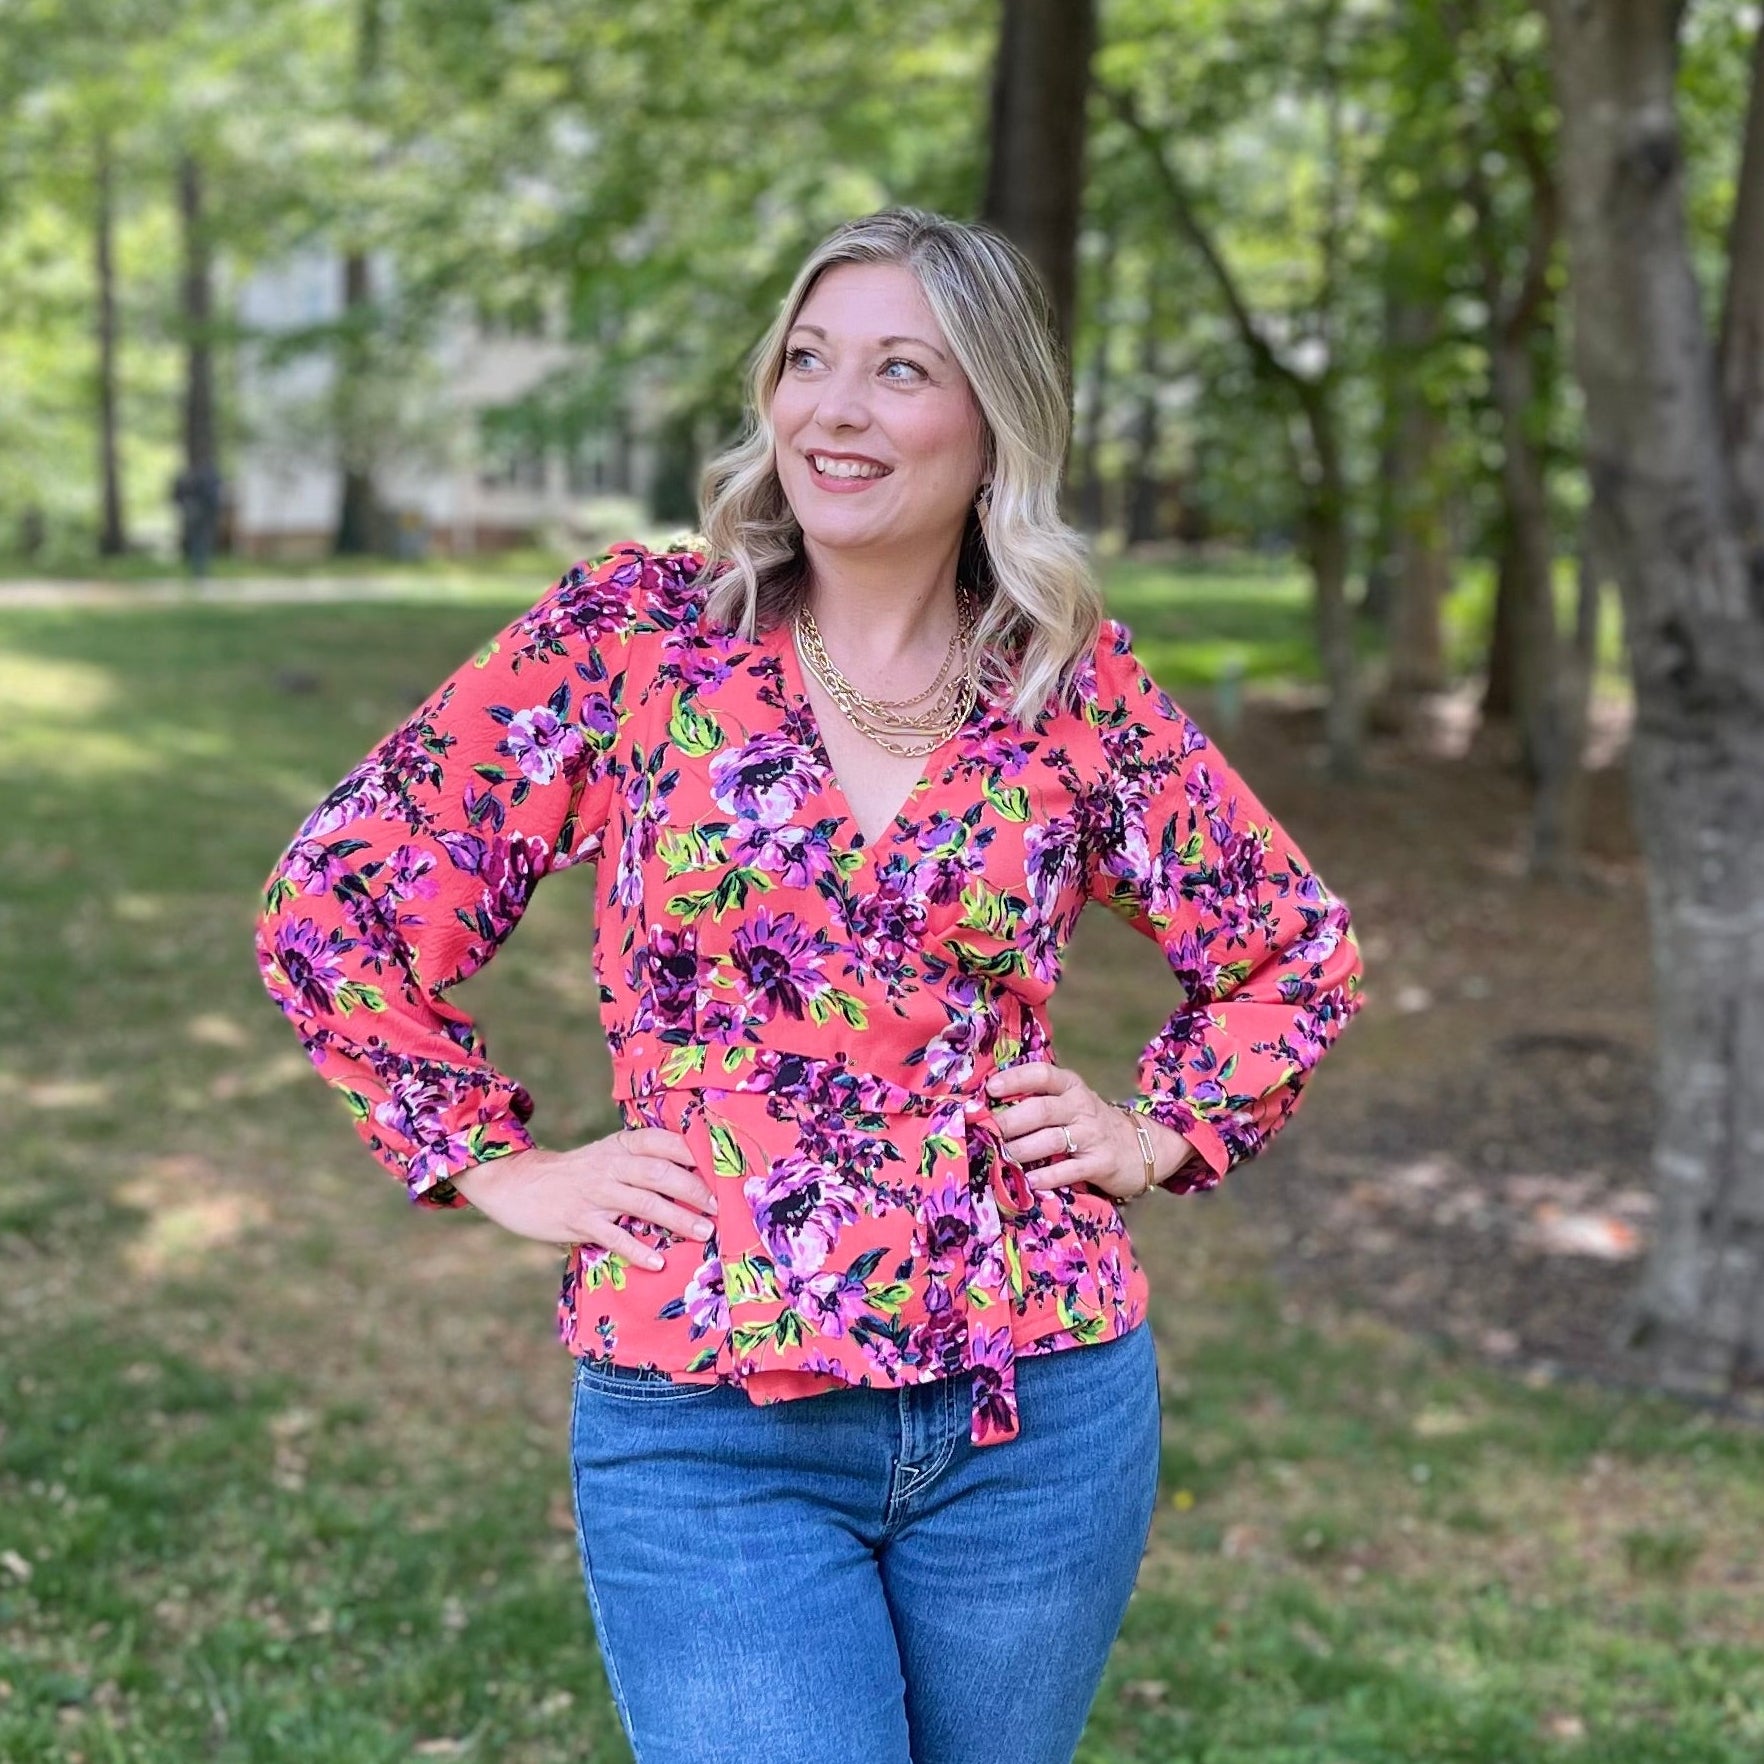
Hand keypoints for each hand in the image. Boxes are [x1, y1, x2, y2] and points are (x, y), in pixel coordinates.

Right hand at [451, 1127, 716, 1268]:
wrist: (519, 1183)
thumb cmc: (577, 1173)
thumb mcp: (608, 1155)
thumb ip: (642, 1161)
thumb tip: (693, 1174)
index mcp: (621, 1146)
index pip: (663, 1141)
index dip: (694, 1152)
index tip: (722, 1166)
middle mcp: (610, 1165)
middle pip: (660, 1173)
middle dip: (694, 1189)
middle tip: (719, 1206)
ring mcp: (594, 1193)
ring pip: (643, 1203)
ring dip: (677, 1218)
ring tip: (704, 1232)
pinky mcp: (578, 1220)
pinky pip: (613, 1236)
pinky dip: (637, 1250)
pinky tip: (658, 1262)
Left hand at [983, 1062, 1192, 1201]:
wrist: (1143, 1146)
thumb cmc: (1089, 1123)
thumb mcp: (1071, 1102)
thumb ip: (1038, 1099)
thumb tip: (986, 1103)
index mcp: (1071, 1087)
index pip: (1042, 1074)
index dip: (1016, 1079)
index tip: (991, 1089)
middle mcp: (1081, 1107)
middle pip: (1041, 1110)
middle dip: (1009, 1121)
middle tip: (984, 1131)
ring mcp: (1092, 1135)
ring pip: (1051, 1140)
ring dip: (1021, 1149)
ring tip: (999, 1156)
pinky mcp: (1101, 1164)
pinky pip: (1070, 1170)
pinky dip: (1047, 1175)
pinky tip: (1028, 1180)